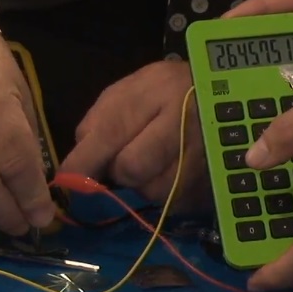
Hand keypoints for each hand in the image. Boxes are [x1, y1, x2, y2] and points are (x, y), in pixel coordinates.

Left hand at [60, 61, 209, 212]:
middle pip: (133, 168)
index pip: (112, 133)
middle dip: (120, 172)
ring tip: (153, 163)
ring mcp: (204, 152)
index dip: (86, 162)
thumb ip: (99, 121)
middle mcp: (183, 120)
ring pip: (154, 190)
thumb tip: (77, 165)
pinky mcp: (214, 178)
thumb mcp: (129, 90)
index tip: (70, 178)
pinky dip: (165, 193)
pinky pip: (176, 201)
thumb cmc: (166, 91)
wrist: (222, 94)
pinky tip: (171, 172)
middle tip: (125, 160)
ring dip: (143, 184)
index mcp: (156, 91)